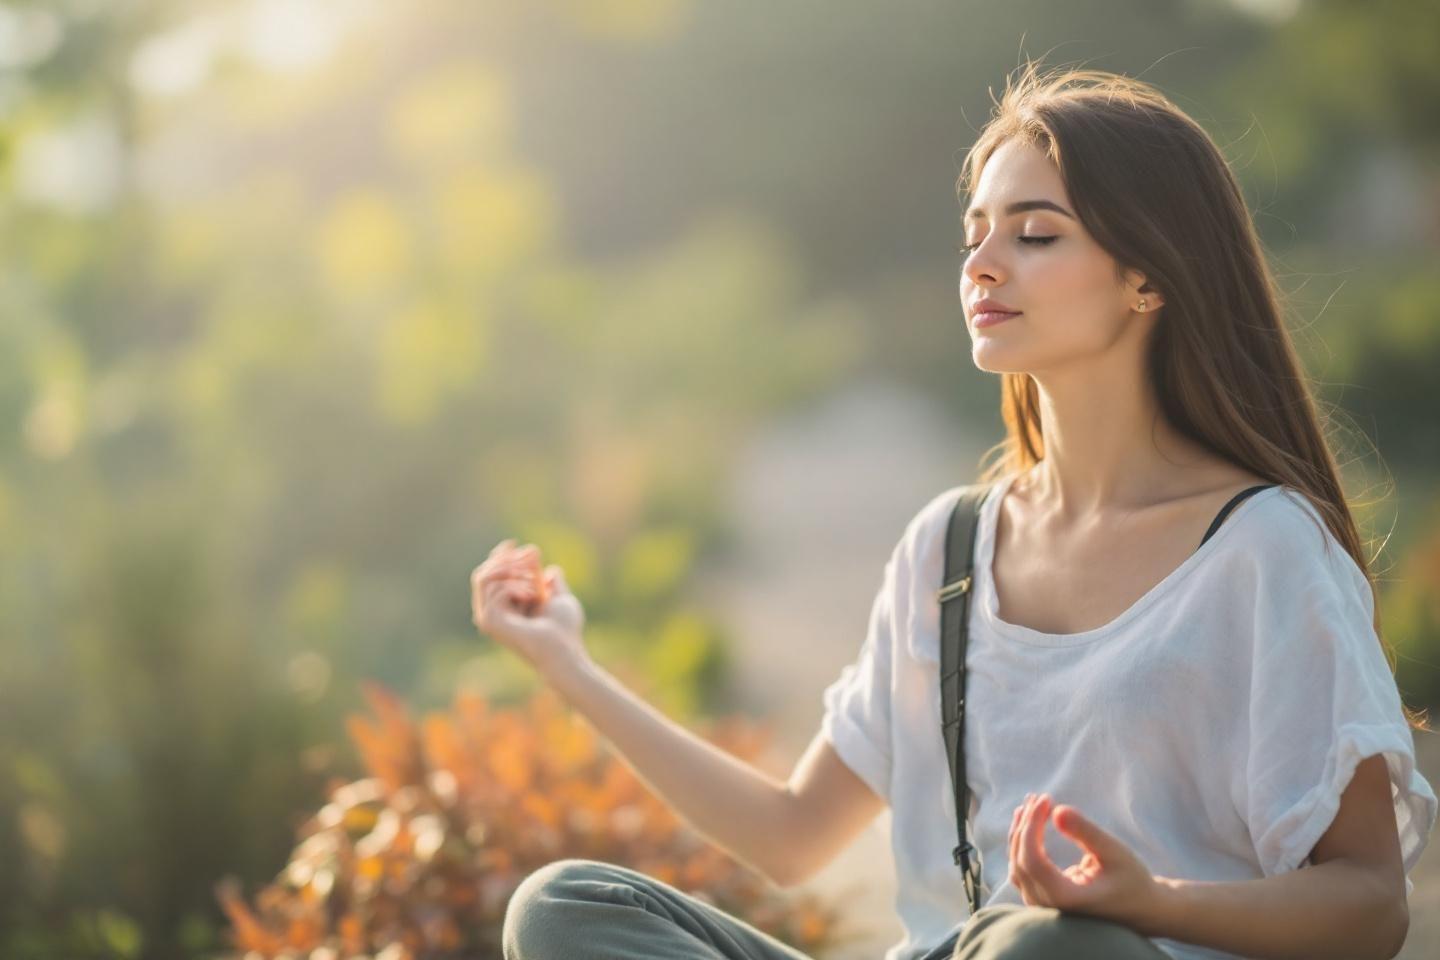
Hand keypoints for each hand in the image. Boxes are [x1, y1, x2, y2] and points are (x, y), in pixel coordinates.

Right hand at [470, 539, 588, 678]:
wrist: (564, 647)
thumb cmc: (565, 629)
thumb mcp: (561, 599)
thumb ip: (554, 585)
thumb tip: (552, 570)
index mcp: (505, 608)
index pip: (490, 576)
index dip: (499, 557)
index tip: (513, 543)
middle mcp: (491, 613)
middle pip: (482, 574)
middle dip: (506, 560)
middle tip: (530, 558)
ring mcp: (488, 618)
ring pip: (484, 577)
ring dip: (512, 571)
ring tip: (534, 581)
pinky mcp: (489, 621)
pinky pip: (495, 588)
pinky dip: (515, 585)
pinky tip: (532, 594)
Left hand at [1007, 792, 1165, 933]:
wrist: (1140, 907)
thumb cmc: (1131, 879)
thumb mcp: (1115, 852)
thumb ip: (1086, 832)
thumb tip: (1057, 811)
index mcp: (1067, 899)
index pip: (1033, 860)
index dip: (1033, 826)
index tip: (1047, 799)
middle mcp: (1049, 906)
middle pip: (1021, 860)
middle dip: (1026, 824)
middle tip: (1040, 797)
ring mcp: (1041, 905)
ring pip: (1016, 864)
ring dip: (1021, 831)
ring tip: (1031, 802)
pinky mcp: (1041, 897)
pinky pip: (1022, 868)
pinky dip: (1023, 843)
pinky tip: (1027, 820)